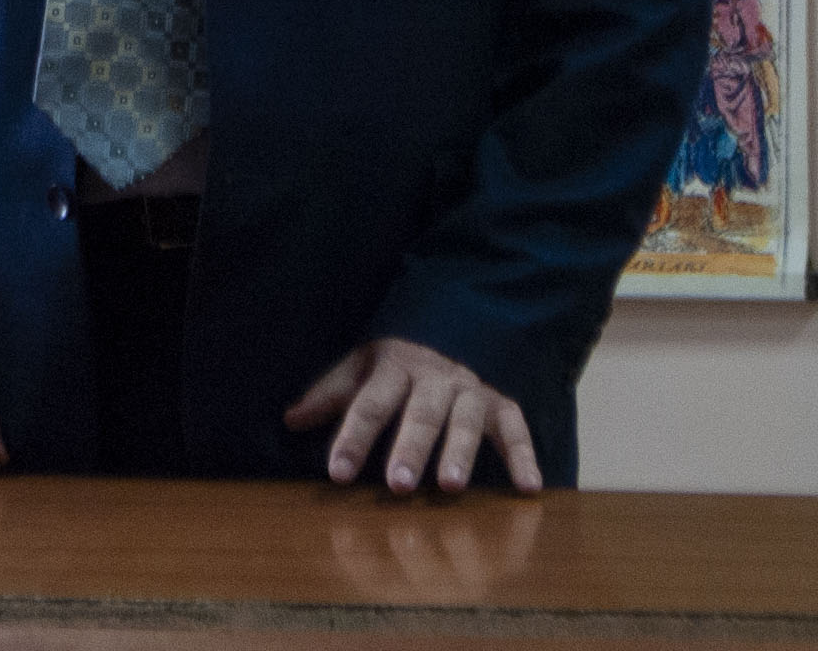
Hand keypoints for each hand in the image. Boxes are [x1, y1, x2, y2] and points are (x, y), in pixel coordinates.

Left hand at [284, 336, 539, 493]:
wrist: (452, 329)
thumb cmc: (396, 364)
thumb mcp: (360, 368)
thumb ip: (330, 395)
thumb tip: (289, 419)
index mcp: (394, 368)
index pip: (369, 403)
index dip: (352, 438)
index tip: (337, 474)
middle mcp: (434, 379)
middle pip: (420, 414)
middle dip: (409, 448)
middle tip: (396, 486)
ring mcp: (470, 391)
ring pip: (465, 422)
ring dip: (458, 453)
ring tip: (449, 486)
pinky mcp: (500, 405)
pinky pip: (515, 428)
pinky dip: (524, 457)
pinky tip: (527, 488)